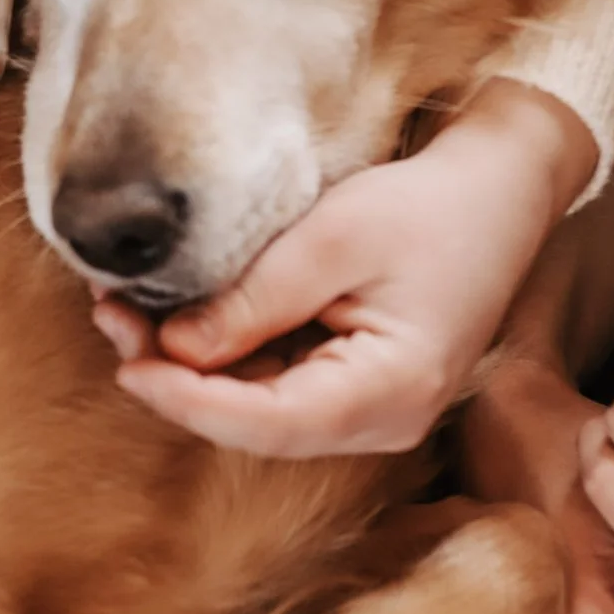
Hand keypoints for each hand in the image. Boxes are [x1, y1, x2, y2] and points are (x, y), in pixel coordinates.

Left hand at [100, 81, 594, 457]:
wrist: (502, 189)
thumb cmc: (432, 205)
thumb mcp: (334, 237)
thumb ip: (254, 299)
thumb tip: (174, 348)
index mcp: (392, 391)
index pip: (268, 422)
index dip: (188, 399)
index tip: (127, 361)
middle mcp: (386, 420)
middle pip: (258, 424)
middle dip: (179, 378)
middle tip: (111, 317)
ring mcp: (376, 410)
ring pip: (262, 409)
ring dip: (195, 367)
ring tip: (129, 310)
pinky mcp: (361, 386)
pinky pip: (281, 386)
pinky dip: (228, 356)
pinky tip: (182, 316)